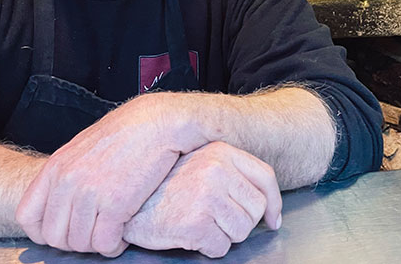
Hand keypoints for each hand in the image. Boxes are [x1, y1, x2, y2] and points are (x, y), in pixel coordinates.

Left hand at [15, 94, 197, 255]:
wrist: (157, 122)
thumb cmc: (126, 133)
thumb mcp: (83, 148)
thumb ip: (66, 174)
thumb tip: (60, 202)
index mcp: (56, 167)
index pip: (27, 216)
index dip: (43, 232)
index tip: (62, 233)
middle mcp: (68, 181)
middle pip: (54, 237)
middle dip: (74, 243)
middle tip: (94, 234)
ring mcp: (90, 192)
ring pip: (80, 244)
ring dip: (97, 245)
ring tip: (111, 232)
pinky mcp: (116, 202)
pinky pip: (104, 243)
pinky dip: (114, 246)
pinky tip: (123, 234)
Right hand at [124, 141, 282, 257]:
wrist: (126, 201)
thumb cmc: (162, 187)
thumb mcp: (200, 165)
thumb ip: (232, 175)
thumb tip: (271, 212)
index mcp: (220, 151)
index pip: (265, 177)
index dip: (273, 203)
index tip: (272, 219)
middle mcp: (216, 170)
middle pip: (256, 209)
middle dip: (240, 222)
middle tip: (216, 219)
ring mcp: (206, 196)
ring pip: (241, 231)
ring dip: (223, 236)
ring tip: (200, 224)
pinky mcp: (195, 223)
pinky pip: (221, 248)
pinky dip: (208, 248)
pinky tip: (190, 234)